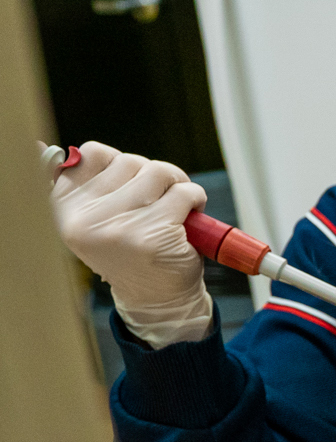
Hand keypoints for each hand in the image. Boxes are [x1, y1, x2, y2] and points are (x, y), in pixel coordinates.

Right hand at [50, 140, 212, 346]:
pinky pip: (184, 193)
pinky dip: (194, 199)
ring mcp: (119, 226)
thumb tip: (35, 143)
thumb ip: (81, 183)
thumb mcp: (93, 217)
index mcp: (64, 208)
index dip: (122, 164)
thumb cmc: (130, 249)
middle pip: (131, 160)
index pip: (92, 153)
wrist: (156, 298)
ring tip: (176, 208)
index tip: (132, 184)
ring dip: (177, 185)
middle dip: (154, 175)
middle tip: (159, 200)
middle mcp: (86, 217)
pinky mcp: (154, 234)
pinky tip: (189, 218)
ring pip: (159, 172)